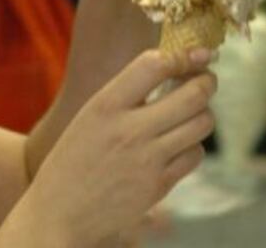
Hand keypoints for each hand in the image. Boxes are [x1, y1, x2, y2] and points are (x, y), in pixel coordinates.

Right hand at [23, 49, 214, 246]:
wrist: (59, 211)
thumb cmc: (72, 160)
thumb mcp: (89, 118)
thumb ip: (124, 96)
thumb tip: (168, 69)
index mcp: (104, 105)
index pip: (154, 64)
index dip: (183, 56)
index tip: (197, 53)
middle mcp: (129, 129)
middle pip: (192, 94)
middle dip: (206, 82)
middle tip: (206, 79)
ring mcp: (148, 158)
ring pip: (201, 123)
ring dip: (202, 114)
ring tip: (192, 112)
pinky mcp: (160, 184)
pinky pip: (195, 154)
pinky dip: (193, 146)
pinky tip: (179, 145)